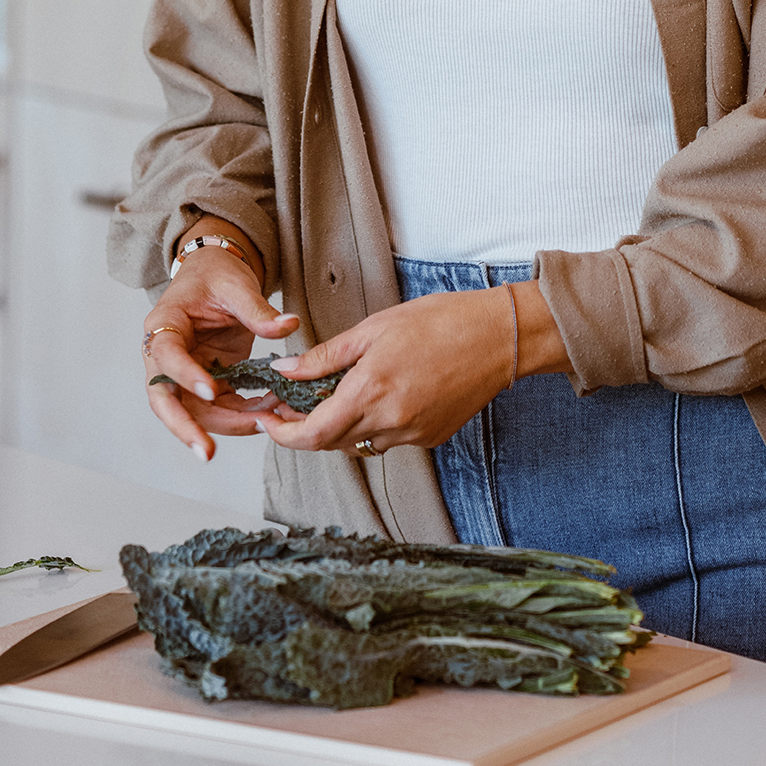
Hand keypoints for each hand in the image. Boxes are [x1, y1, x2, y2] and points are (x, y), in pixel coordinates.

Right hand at [143, 224, 298, 462]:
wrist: (215, 274)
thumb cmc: (216, 276)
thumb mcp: (236, 285)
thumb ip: (258, 309)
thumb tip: (288, 325)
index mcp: (164, 324)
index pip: (167, 355)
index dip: (185, 375)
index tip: (212, 390)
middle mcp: (165, 354)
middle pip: (165, 399)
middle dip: (185, 428)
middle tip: (208, 452)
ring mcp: (183, 373)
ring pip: (192, 412)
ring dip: (223, 426)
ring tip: (261, 426)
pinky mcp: (204, 383)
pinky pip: (218, 407)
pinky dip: (240, 416)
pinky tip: (265, 416)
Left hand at [253, 283, 564, 457]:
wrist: (497, 337)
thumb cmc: (440, 321)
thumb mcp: (374, 329)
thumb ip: (326, 356)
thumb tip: (286, 370)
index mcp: (371, 392)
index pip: (313, 434)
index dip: (283, 434)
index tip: (268, 421)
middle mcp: (390, 423)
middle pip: (332, 443)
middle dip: (307, 427)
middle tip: (294, 402)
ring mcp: (413, 435)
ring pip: (359, 444)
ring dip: (340, 428)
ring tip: (336, 394)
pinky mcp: (431, 438)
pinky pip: (388, 440)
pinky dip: (372, 425)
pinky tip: (379, 396)